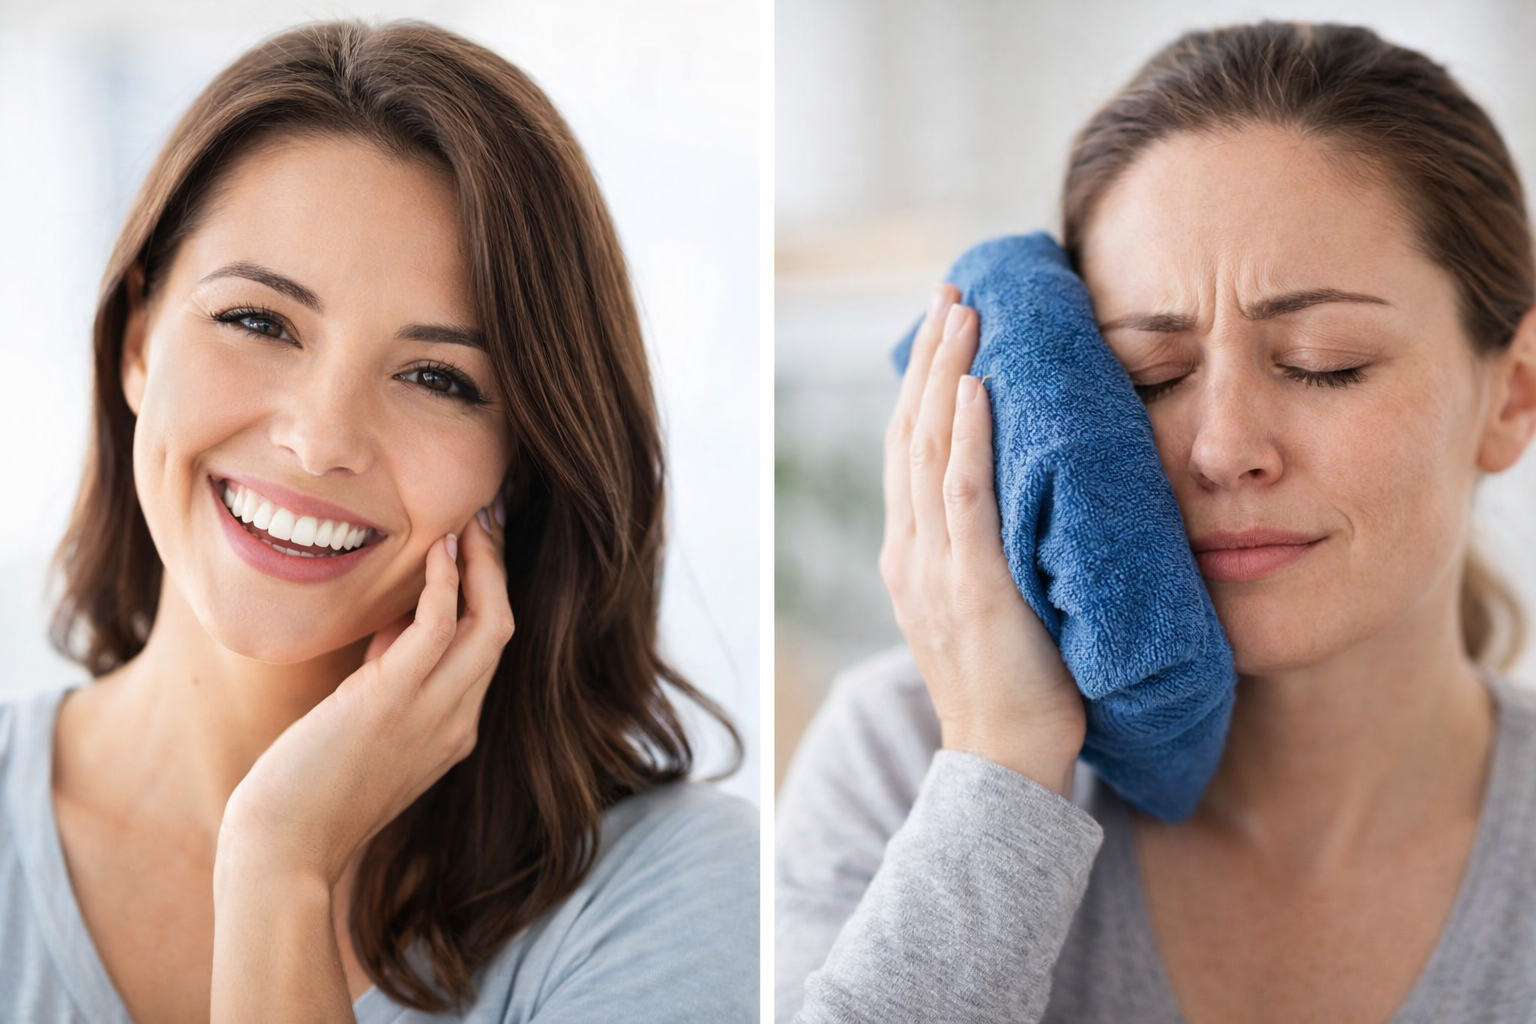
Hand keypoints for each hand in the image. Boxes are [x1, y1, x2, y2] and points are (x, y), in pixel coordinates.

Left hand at [216, 496, 514, 886]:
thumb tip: (389, 628)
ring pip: (491, 623)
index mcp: (452, 732)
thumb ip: (386, 683)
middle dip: (498, 570)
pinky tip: (438, 549)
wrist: (283, 852)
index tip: (475, 551)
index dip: (487, 595)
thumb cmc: (305, 797)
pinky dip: (445, 583)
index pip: (487, 652)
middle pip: (503, 628)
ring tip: (469, 522)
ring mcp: (434, 714)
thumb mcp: (361, 729)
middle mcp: (456, 721)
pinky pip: (441, 628)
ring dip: (484, 566)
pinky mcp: (394, 701)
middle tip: (485, 520)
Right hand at [879, 284, 1085, 797]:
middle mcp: (910, 551)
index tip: (947, 326)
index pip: (908, 449)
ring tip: (965, 312)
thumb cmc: (1015, 686)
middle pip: (909, 433)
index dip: (924, 383)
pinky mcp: (971, 588)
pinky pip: (961, 498)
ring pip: (926, 451)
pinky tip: (973, 388)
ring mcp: (933, 568)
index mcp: (912, 553)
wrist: (1004, 762)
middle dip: (929, 357)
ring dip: (943, 374)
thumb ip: (986, 551)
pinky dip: (962, 439)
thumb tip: (1026, 499)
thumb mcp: (989, 606)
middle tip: (953, 291)